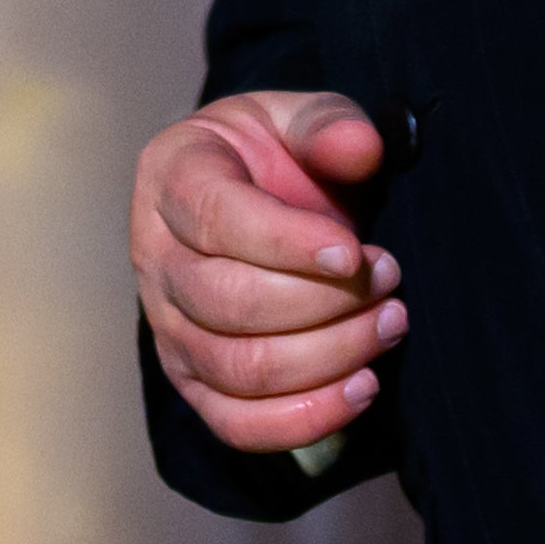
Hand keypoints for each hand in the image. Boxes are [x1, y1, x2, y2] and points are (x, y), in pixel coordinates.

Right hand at [131, 89, 402, 455]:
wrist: (253, 200)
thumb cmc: (274, 158)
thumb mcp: (297, 119)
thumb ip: (328, 124)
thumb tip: (359, 147)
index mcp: (172, 177)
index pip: (217, 220)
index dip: (289, 243)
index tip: (357, 254)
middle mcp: (154, 256)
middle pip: (229, 303)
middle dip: (325, 304)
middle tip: (390, 285)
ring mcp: (167, 326)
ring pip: (239, 369)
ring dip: (328, 358)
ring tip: (388, 326)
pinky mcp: (193, 380)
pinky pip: (236, 424)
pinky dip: (303, 419)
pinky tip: (360, 389)